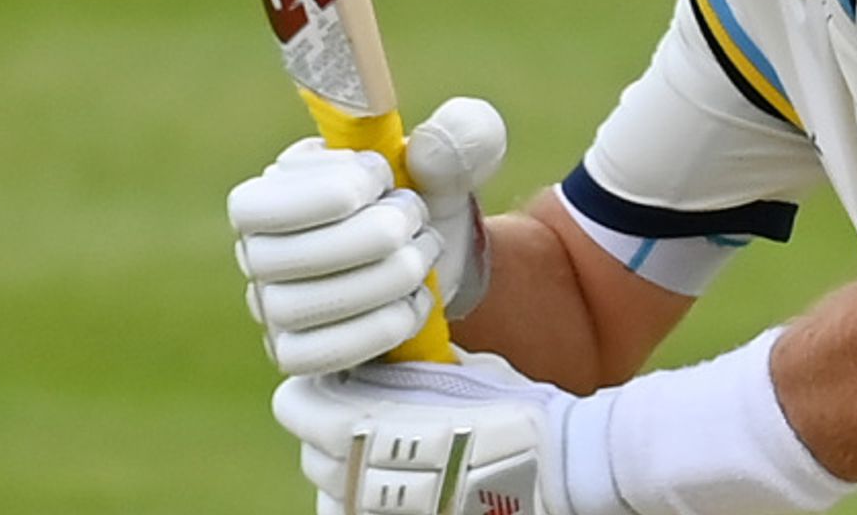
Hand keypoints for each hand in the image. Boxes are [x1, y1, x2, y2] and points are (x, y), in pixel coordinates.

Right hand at [230, 97, 507, 374]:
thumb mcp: (451, 156)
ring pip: (299, 308)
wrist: (444, 256)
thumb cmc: (429, 193)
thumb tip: (432, 145)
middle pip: (277, 260)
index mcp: (270, 191)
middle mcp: (256, 251)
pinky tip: (414, 302)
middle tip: (417, 217)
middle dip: (369, 235)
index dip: (324, 192)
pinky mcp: (299, 351)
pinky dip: (378, 328)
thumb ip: (456, 135)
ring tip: (422, 253)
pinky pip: (317, 355)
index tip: (384, 175)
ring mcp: (272, 307)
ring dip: (383, 279)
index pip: (253, 205)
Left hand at [273, 351, 620, 514]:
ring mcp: (389, 507)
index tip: (326, 384)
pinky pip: (359, 512)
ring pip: (332, 491)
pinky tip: (389, 482)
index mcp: (376, 423)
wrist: (558, 467)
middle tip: (354, 414)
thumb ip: (412, 371)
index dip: (309, 393)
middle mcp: (371, 472)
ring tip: (373, 452)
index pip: (299, 408)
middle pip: (312, 455)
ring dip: (343, 470)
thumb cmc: (515, 412)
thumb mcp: (458, 372)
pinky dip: (363, 497)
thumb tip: (384, 357)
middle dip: (326, 433)